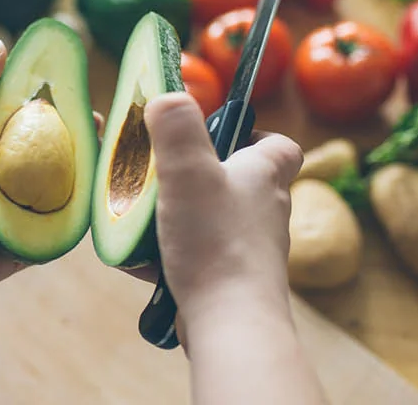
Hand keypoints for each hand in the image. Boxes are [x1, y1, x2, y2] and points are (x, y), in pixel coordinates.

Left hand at [0, 39, 103, 319]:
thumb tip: (2, 47)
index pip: (17, 121)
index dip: (44, 104)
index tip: (70, 86)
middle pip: (45, 154)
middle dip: (73, 136)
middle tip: (95, 119)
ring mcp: (12, 215)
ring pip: (58, 190)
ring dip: (83, 171)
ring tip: (105, 149)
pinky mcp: (24, 247)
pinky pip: (57, 228)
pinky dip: (77, 213)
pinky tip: (100, 192)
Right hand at [142, 92, 302, 333]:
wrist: (230, 323)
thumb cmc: (217, 243)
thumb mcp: (188, 170)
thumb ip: (176, 127)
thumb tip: (167, 95)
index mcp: (263, 176)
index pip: (279, 146)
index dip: (256, 135)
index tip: (220, 135)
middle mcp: (264, 211)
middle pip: (238, 182)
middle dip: (200, 175)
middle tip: (162, 174)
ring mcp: (249, 249)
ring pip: (212, 221)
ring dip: (178, 216)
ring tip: (141, 218)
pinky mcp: (230, 280)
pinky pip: (197, 256)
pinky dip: (168, 254)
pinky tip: (138, 260)